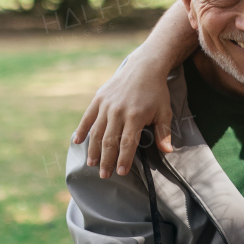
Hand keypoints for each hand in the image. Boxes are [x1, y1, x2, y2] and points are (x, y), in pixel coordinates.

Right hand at [72, 57, 174, 178]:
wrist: (144, 68)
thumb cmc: (156, 92)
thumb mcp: (164, 111)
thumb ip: (163, 132)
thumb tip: (167, 151)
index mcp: (135, 116)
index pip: (128, 143)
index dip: (124, 159)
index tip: (121, 173)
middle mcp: (118, 112)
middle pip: (109, 141)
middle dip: (106, 160)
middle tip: (104, 175)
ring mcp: (106, 105)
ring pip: (97, 132)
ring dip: (93, 149)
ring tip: (92, 164)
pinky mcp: (99, 99)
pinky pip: (87, 117)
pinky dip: (81, 129)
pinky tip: (76, 142)